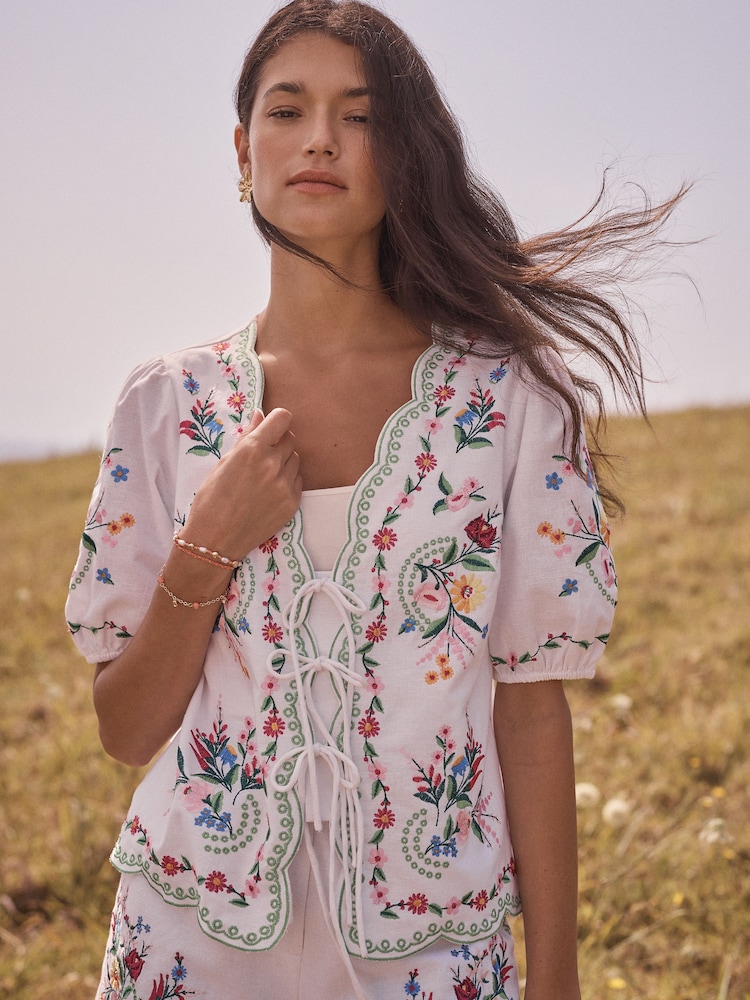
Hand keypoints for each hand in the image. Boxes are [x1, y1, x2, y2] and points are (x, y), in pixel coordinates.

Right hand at [182, 408, 301, 558]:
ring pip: (296, 459)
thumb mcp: (223, 462)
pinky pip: (298, 480)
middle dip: (278, 442)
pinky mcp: (293, 502)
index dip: (277, 420)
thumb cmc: (211, 499)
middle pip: (290, 438)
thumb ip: (247, 436)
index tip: (271, 427)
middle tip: (262, 456)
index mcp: (252, 449)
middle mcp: (273, 464)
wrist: (215, 539)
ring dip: (284, 461)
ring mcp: (285, 484)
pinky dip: (287, 481)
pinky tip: (269, 491)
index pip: (282, 418)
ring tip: (264, 476)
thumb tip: (260, 415)